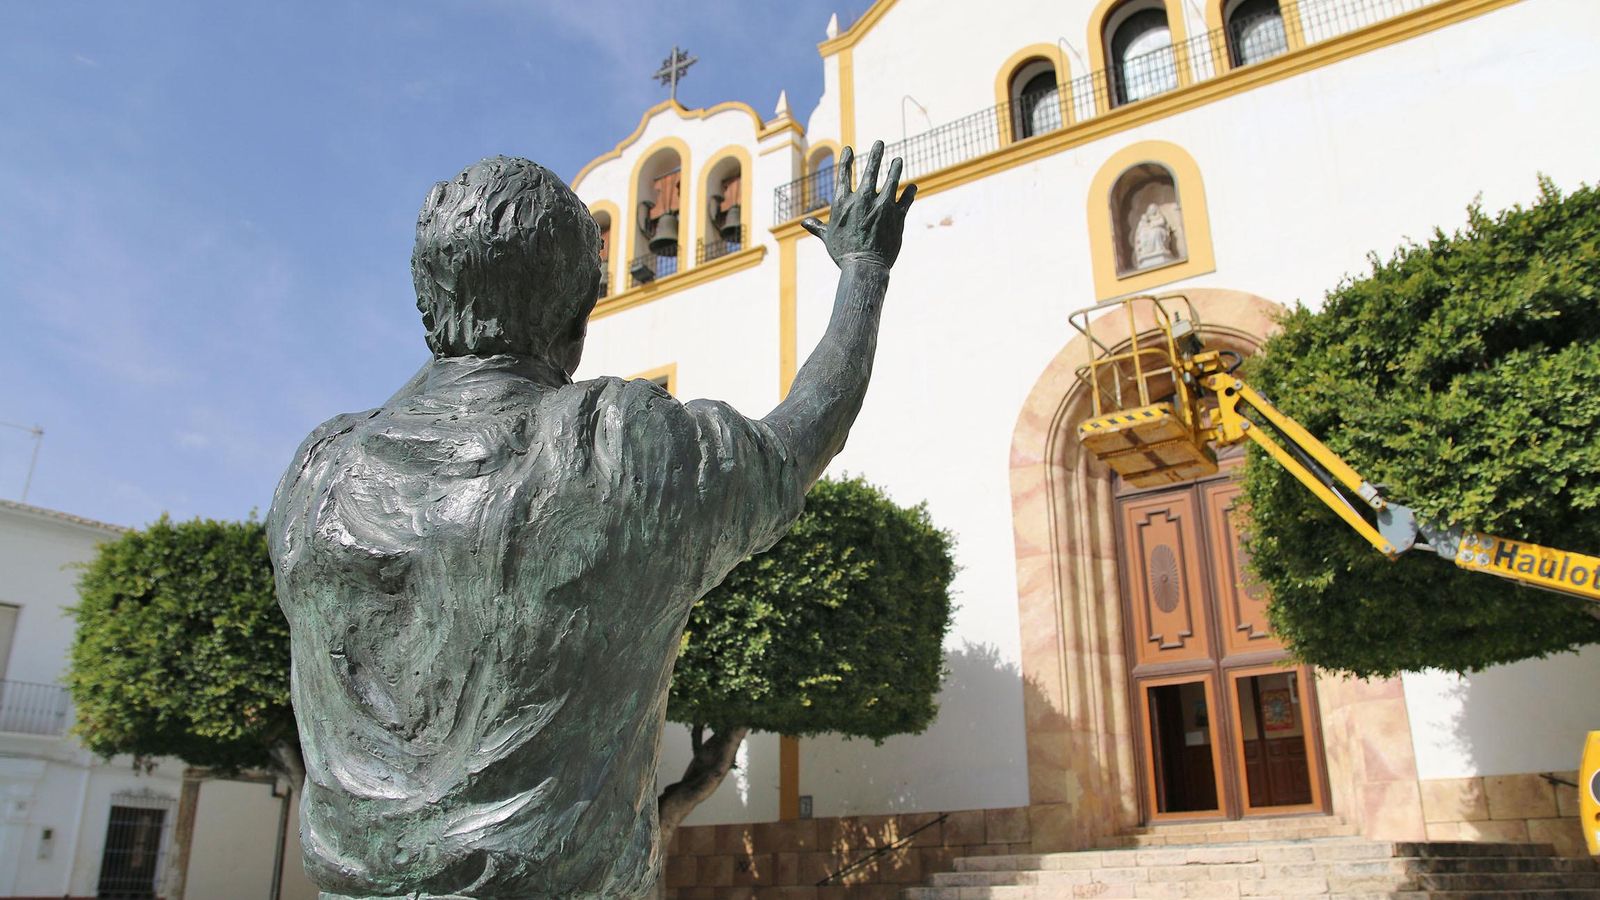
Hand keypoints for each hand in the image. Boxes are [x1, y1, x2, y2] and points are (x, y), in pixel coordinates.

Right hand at [802, 141, 916, 268]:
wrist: (864, 268)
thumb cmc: (843, 254)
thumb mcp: (828, 238)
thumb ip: (817, 226)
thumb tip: (804, 222)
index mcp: (844, 202)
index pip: (843, 174)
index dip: (846, 159)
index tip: (848, 148)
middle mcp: (863, 199)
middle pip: (871, 169)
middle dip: (876, 154)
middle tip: (880, 142)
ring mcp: (882, 206)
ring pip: (892, 180)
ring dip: (895, 168)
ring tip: (898, 160)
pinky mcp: (898, 216)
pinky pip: (906, 200)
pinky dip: (910, 192)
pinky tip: (912, 187)